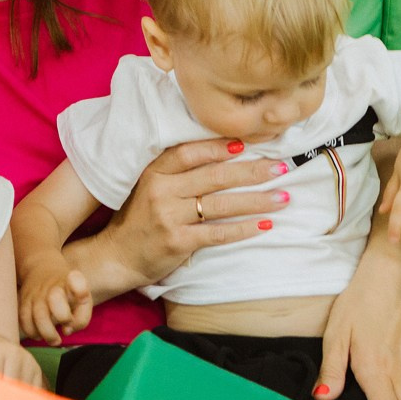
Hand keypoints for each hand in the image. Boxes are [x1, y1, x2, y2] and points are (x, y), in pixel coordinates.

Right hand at [19, 262, 92, 342]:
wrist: (42, 271)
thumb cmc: (68, 293)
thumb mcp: (82, 300)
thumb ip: (81, 318)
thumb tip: (66, 331)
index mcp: (72, 283)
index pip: (77, 281)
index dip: (80, 290)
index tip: (83, 298)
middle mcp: (53, 286)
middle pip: (55, 299)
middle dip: (62, 317)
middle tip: (66, 329)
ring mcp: (37, 292)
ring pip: (39, 314)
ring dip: (47, 333)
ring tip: (55, 340)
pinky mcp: (23, 300)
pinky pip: (24, 319)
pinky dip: (32, 332)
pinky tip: (39, 335)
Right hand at [89, 139, 286, 292]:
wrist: (117, 256)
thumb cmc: (140, 218)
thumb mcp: (149, 186)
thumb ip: (178, 171)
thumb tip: (225, 154)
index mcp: (155, 172)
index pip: (190, 152)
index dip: (219, 146)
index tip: (248, 143)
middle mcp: (161, 191)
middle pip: (214, 177)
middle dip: (252, 172)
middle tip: (281, 168)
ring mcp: (169, 217)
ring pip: (221, 205)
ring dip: (257, 201)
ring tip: (283, 198)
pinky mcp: (178, 242)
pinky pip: (218, 233)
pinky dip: (244, 229)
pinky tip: (265, 225)